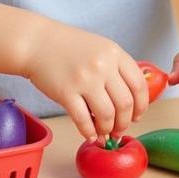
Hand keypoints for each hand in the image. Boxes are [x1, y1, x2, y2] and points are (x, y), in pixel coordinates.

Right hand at [22, 20, 148, 140]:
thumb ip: (117, 68)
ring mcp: (84, 79)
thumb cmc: (68, 46)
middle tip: (120, 128)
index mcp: (114, 53)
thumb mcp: (100, 48)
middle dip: (124, 122)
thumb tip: (131, 99)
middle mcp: (102, 65)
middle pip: (125, 104)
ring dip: (108, 129)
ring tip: (104, 131)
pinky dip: (89, 132)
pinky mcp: (66, 92)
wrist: (37, 42)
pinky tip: (90, 135)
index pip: (139, 85)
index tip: (137, 116)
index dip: (141, 106)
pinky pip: (83, 120)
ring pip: (106, 115)